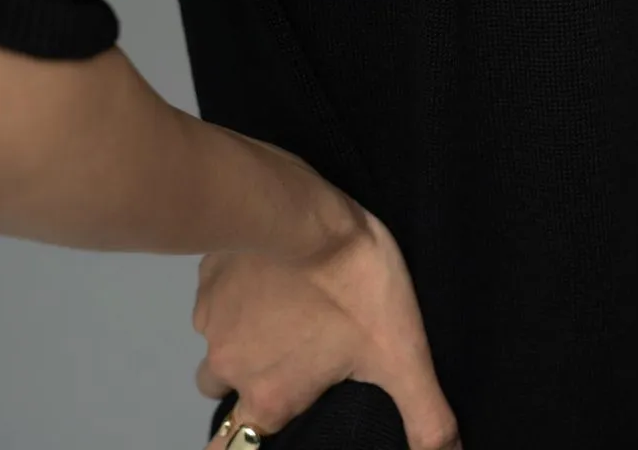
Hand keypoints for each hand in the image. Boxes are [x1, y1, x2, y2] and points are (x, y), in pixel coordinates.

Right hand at [195, 197, 461, 449]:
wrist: (304, 211)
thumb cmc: (354, 283)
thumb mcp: (403, 354)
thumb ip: (427, 418)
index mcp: (271, 397)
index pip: (235, 448)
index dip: (246, 443)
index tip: (263, 428)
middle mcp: (231, 367)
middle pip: (224, 395)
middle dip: (247, 384)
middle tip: (286, 356)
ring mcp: (213, 320)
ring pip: (218, 344)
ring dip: (241, 337)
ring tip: (281, 309)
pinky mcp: (209, 277)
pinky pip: (215, 298)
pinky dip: (235, 293)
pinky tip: (266, 271)